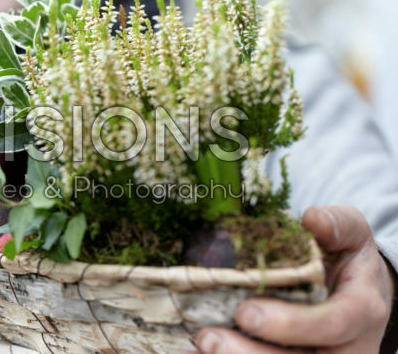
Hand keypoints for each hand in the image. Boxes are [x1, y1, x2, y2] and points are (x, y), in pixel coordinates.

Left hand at [193, 204, 394, 353]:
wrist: (354, 289)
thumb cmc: (347, 259)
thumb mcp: (351, 235)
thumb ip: (337, 224)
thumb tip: (311, 220)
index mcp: (359, 311)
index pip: (333, 324)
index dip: (292, 324)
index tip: (246, 312)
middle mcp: (344, 347)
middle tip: (209, 338)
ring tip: (200, 345)